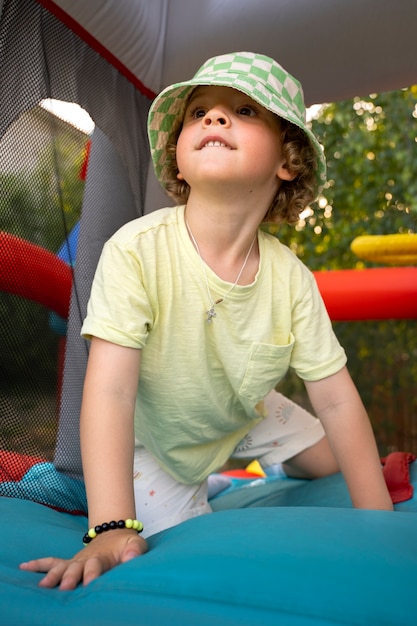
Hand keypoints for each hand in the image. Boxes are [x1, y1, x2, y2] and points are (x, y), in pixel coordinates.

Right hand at [19, 529, 147, 589]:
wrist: (115, 532)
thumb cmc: (126, 544)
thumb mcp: (136, 543)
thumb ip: (135, 550)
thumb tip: (132, 557)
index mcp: (102, 557)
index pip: (97, 565)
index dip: (93, 573)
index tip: (90, 583)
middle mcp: (86, 559)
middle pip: (76, 568)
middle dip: (70, 577)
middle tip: (65, 587)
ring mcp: (76, 561)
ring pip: (62, 567)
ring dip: (53, 575)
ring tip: (43, 586)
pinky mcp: (69, 563)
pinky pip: (52, 562)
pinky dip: (38, 564)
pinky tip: (24, 568)